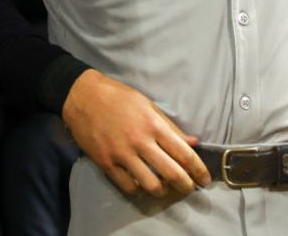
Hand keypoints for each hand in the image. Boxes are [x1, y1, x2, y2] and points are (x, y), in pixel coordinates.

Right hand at [61, 69, 210, 196]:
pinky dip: (138, 189)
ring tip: (164, 188)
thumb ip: (169, 126)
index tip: (205, 178)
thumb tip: (193, 142)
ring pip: (151, 185)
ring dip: (162, 191)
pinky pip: (127, 186)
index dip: (198, 169)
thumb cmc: (117, 96)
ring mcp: (122, 154)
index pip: (183, 153)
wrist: (82, 96)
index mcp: (153, 124)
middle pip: (171, 173)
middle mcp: (140, 141)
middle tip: (189, 188)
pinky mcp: (106, 162)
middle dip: (186, 185)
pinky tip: (141, 184)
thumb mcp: (147, 104)